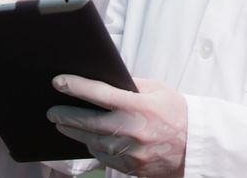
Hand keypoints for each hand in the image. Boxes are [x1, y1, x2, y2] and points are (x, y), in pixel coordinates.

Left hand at [47, 75, 186, 177]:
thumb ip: (131, 85)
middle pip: (88, 123)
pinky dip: (93, 147)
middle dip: (66, 116)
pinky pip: (103, 157)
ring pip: (92, 142)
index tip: (59, 82)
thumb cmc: (177, 113)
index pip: (100, 94)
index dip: (76, 86)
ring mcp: (130, 152)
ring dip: (75, 133)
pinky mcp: (130, 167)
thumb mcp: (158, 90)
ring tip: (64, 124)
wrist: (194, 145)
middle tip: (52, 112)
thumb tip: (106, 79)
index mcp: (139, 107)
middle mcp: (132, 130)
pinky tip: (88, 139)